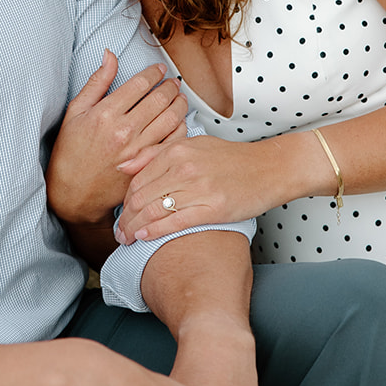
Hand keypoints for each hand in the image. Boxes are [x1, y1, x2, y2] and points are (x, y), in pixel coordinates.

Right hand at [46, 49, 187, 225]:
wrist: (73, 193)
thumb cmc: (71, 153)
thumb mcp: (76, 112)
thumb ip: (97, 82)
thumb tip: (110, 55)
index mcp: (105, 114)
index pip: (140, 84)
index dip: (154, 73)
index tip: (159, 70)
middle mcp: (124, 131)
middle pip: (159, 99)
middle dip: (170, 86)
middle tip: (172, 82)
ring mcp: (138, 150)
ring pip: (171, 119)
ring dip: (179, 104)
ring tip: (179, 98)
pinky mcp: (146, 165)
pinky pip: (173, 142)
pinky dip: (180, 128)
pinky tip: (178, 122)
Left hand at [118, 136, 276, 242]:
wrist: (268, 168)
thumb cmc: (231, 159)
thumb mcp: (192, 145)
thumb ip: (156, 154)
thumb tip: (124, 166)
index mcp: (177, 150)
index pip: (137, 179)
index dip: (124, 200)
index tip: (119, 213)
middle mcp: (184, 167)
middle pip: (141, 197)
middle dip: (125, 218)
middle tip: (117, 232)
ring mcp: (198, 187)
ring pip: (154, 210)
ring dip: (135, 228)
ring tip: (126, 239)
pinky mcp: (213, 208)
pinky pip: (175, 222)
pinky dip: (155, 231)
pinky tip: (144, 238)